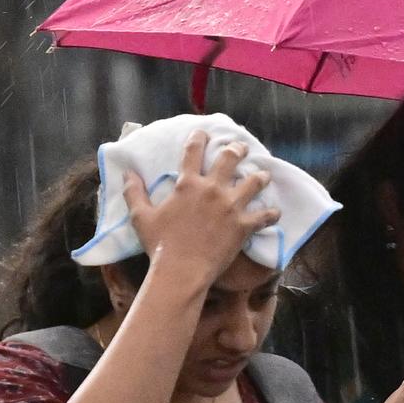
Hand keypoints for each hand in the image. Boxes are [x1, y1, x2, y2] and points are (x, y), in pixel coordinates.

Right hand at [122, 130, 279, 287]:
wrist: (181, 270)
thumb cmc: (159, 244)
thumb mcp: (141, 217)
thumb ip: (134, 192)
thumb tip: (127, 173)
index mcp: (187, 183)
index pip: (193, 152)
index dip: (199, 138)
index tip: (204, 132)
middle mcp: (212, 189)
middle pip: (230, 159)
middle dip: (237, 149)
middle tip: (242, 148)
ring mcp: (231, 206)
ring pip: (254, 182)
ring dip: (260, 177)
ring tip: (264, 175)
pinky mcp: (243, 226)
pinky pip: (264, 216)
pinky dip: (272, 214)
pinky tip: (276, 213)